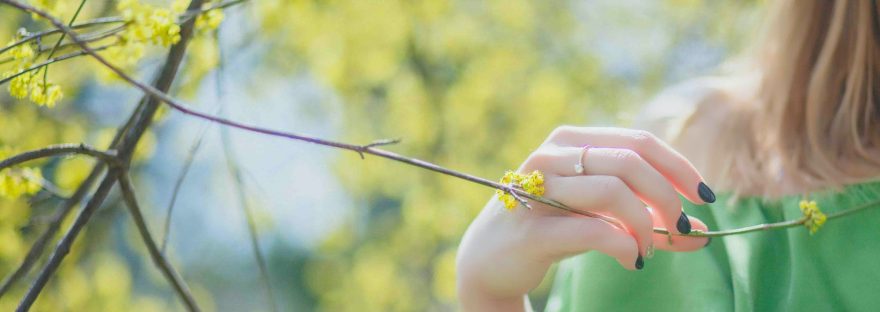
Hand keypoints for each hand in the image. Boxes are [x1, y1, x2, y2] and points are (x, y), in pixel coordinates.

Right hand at [456, 126, 713, 310]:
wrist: (488, 260)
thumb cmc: (551, 228)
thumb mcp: (599, 213)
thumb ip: (645, 215)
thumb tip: (703, 233)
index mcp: (571, 140)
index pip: (639, 141)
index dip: (679, 167)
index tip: (706, 197)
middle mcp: (552, 155)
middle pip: (632, 163)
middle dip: (669, 198)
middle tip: (683, 229)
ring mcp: (538, 189)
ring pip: (615, 192)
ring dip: (647, 226)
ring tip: (649, 250)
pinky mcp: (532, 229)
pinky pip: (594, 231)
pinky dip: (625, 247)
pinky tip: (633, 261)